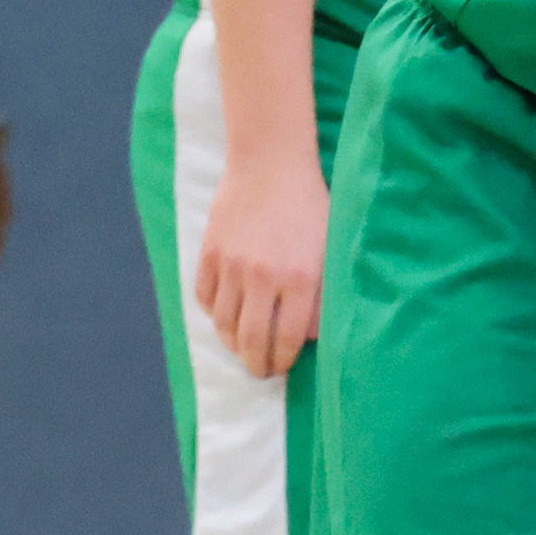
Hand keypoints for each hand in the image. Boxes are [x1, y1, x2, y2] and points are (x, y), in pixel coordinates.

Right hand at [193, 158, 329, 378]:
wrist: (270, 162)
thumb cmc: (310, 205)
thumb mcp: (330, 249)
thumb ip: (324, 294)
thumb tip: (314, 337)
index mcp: (301, 278)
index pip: (289, 339)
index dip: (284, 361)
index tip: (283, 368)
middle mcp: (264, 277)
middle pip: (252, 341)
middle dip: (257, 364)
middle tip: (261, 372)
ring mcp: (232, 266)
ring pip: (224, 324)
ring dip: (233, 344)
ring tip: (243, 348)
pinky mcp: (209, 253)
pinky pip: (205, 298)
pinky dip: (214, 314)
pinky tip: (226, 317)